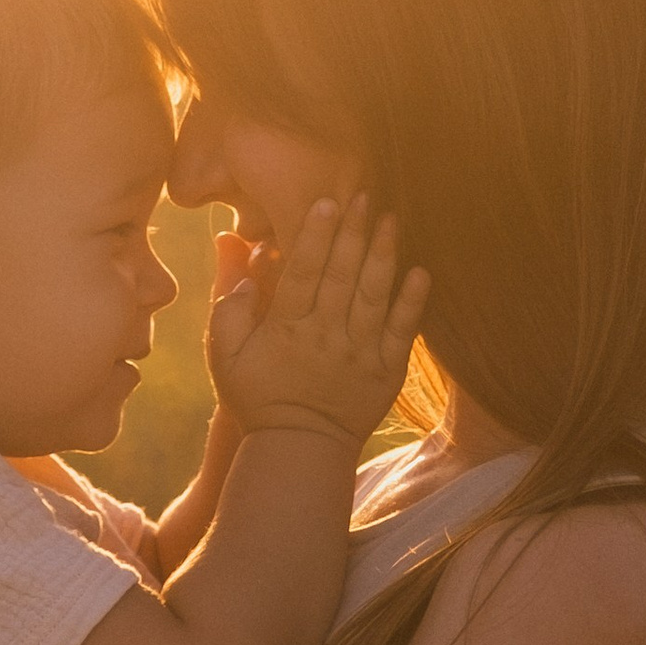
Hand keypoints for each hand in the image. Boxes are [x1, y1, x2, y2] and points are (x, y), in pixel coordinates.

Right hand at [206, 195, 427, 450]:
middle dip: (352, 233)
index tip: (326, 203)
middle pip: (341, 277)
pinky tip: (420, 272)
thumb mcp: (225, 356)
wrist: (299, 450)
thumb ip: (229, 306)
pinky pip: (401, 332)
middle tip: (363, 194)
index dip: (315, 236)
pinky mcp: (385, 371)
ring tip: (390, 219)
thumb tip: (238, 257)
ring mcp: (359, 354)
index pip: (303, 274)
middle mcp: (326, 337)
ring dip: (383, 255)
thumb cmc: (258, 398)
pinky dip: (412, 303)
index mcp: (286, 330)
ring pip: (373, 297)